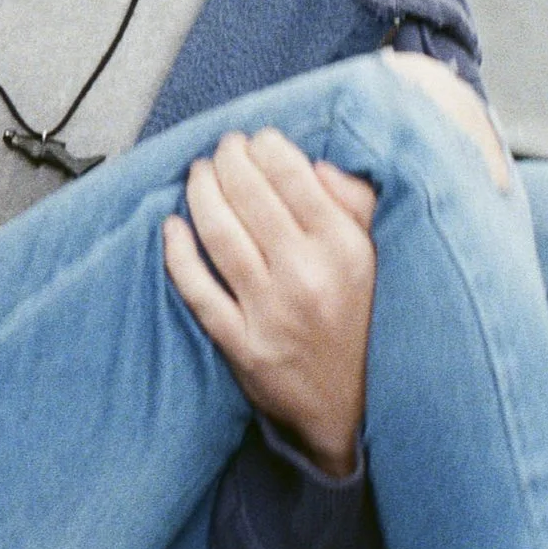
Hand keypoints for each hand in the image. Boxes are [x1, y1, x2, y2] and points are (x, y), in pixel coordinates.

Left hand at [162, 129, 376, 476]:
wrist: (351, 410)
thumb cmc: (360, 321)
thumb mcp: (376, 260)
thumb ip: (355, 205)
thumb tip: (317, 163)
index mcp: (346, 249)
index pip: (293, 176)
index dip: (266, 146)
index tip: (258, 139)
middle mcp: (307, 276)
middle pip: (249, 197)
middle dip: (228, 160)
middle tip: (222, 148)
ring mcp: (270, 313)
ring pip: (218, 234)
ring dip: (200, 193)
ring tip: (198, 173)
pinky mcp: (241, 345)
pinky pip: (198, 289)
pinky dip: (178, 253)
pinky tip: (171, 226)